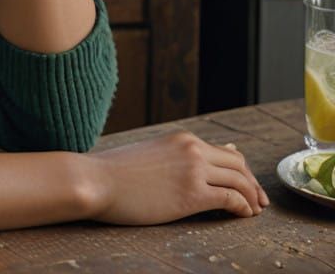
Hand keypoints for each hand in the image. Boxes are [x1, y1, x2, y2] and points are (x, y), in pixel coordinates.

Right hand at [80, 133, 269, 224]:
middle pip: (238, 164)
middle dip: (252, 183)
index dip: (241, 170)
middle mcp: (192, 149)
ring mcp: (193, 170)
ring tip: (254, 212)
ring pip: (240, 181)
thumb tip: (200, 157)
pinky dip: (243, 208)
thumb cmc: (116, 171)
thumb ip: (179, 155)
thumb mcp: (152, 154)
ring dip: (252, 198)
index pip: (225, 152)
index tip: (247, 186)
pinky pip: (231, 200)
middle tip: (258, 202)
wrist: (97, 180)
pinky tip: (243, 216)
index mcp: (181, 138)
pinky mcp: (192, 194)